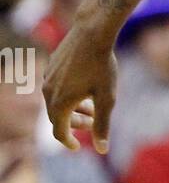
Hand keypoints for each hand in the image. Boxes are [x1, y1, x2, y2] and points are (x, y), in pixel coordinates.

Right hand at [43, 23, 116, 153]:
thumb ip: (102, 126)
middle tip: (93, 123)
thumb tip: (102, 150)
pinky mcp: (50, 66)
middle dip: (74, 124)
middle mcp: (48, 92)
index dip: (68, 142)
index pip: (59, 132)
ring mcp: (47, 77)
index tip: (77, 147)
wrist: (92, 33)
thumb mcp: (107, 99)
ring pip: (56, 102)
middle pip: (57, 118)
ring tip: (92, 107)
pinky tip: (84, 89)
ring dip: (72, 109)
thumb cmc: (102, 66)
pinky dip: (68, 95)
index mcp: (60, 103)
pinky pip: (55, 88)